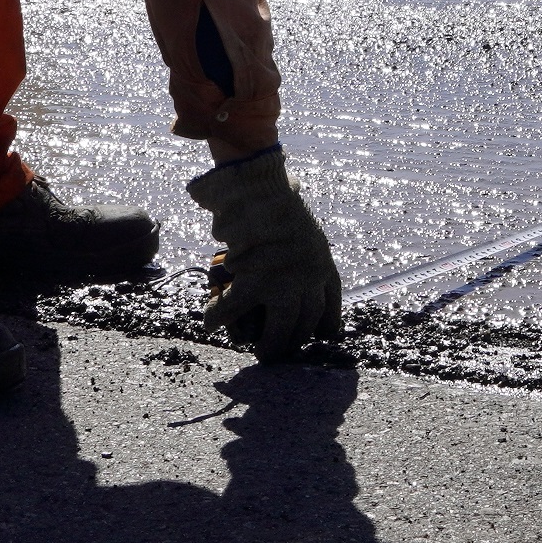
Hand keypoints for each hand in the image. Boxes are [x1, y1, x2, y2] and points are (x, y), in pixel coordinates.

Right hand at [187, 149, 343, 361]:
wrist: (259, 188)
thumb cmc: (275, 197)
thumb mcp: (302, 225)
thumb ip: (300, 247)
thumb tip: (287, 256)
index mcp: (323, 263)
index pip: (331, 306)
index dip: (325, 326)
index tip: (319, 336)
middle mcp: (309, 278)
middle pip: (306, 324)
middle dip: (294, 341)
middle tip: (280, 349)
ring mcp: (284, 285)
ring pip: (280, 331)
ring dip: (269, 346)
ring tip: (260, 354)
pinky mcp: (254, 284)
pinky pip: (234, 311)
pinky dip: (218, 318)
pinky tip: (210, 323)